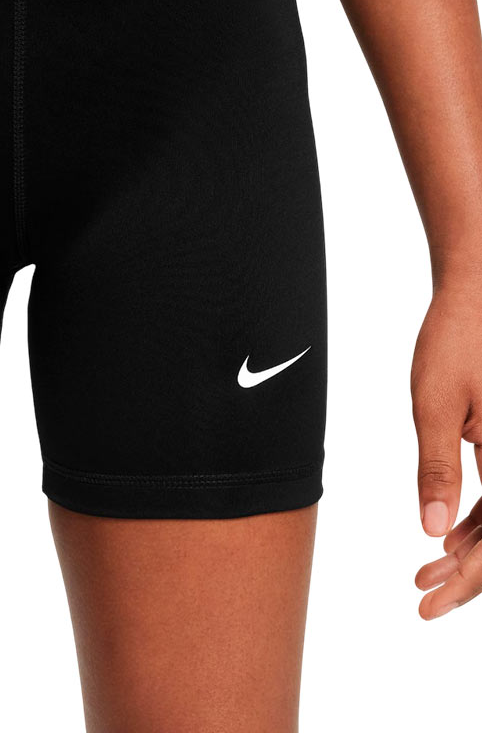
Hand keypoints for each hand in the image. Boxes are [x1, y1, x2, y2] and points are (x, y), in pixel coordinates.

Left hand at [411, 285, 481, 618]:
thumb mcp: (435, 405)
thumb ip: (438, 468)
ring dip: (473, 551)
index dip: (468, 579)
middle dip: (469, 575)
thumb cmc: (456, 342)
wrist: (478, 297)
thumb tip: (431, 531)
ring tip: (427, 572)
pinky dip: (480, 521)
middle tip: (423, 597)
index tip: (428, 600)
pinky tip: (447, 535)